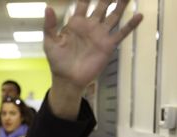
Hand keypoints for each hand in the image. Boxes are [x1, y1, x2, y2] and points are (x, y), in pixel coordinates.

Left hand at [44, 0, 142, 118]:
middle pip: (102, 6)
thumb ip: (49, 25)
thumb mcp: (50, 42)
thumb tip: (48, 7)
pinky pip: (121, 33)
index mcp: (76, 23)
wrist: (68, 79)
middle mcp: (90, 26)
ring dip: (121, 5)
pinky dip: (131, 25)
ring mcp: (100, 35)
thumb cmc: (58, 61)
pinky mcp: (108, 45)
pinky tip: (139, 15)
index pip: (83, 3)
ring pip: (114, 16)